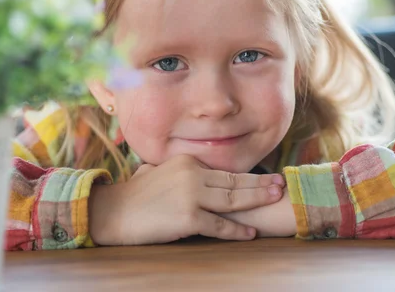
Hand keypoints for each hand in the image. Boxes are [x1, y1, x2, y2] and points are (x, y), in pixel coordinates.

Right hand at [89, 154, 285, 244]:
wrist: (114, 212)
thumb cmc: (136, 194)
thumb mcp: (160, 171)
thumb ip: (180, 170)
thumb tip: (196, 171)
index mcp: (188, 161)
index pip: (225, 171)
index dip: (248, 176)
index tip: (266, 177)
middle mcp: (192, 174)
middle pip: (234, 182)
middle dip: (260, 184)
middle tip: (281, 185)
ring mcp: (191, 195)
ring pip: (232, 199)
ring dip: (256, 200)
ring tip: (274, 199)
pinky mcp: (188, 218)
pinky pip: (218, 225)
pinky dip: (236, 230)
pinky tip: (250, 233)